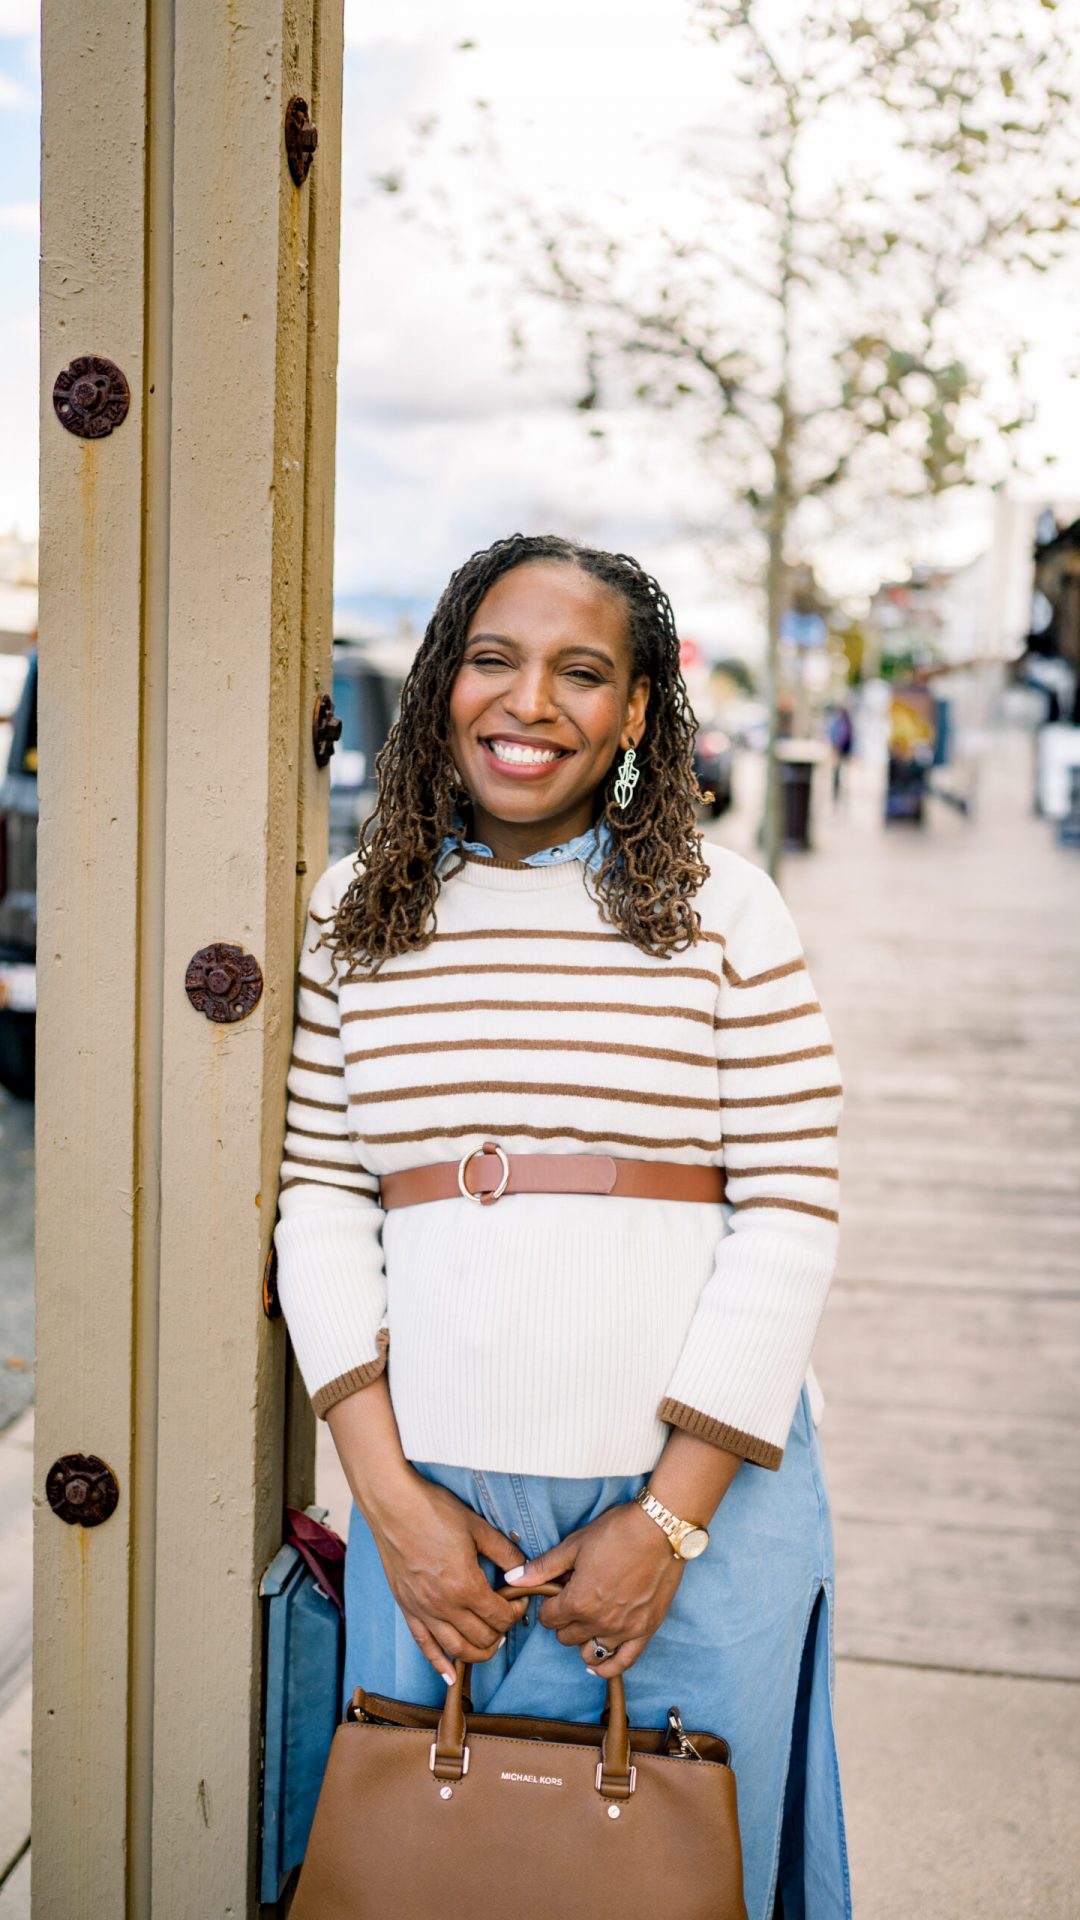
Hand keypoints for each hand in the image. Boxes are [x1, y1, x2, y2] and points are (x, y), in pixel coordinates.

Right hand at [364, 1472, 528, 1683]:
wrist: (393, 1505)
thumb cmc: (434, 1511)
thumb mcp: (478, 1527)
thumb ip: (505, 1553)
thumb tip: (523, 1571)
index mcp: (465, 1585)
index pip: (500, 1616)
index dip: (516, 1612)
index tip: (520, 1600)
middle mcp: (444, 1605)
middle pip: (481, 1638)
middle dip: (501, 1632)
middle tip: (506, 1618)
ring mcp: (422, 1610)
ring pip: (456, 1650)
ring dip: (478, 1653)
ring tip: (490, 1645)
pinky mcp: (407, 1608)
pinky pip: (424, 1646)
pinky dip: (438, 1664)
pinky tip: (449, 1676)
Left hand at [506, 1501, 683, 1677]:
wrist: (661, 1529)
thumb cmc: (617, 1532)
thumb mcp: (574, 1545)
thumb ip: (543, 1567)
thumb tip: (513, 1579)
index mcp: (577, 1601)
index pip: (548, 1619)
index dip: (549, 1604)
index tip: (557, 1592)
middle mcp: (598, 1622)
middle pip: (566, 1636)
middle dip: (564, 1619)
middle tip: (574, 1599)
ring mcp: (623, 1630)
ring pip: (590, 1651)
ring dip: (583, 1639)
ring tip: (588, 1621)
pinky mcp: (646, 1631)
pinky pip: (623, 1662)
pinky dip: (608, 1667)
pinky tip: (598, 1665)